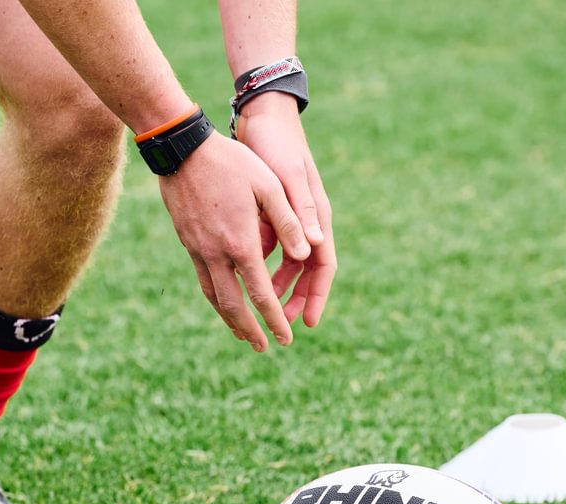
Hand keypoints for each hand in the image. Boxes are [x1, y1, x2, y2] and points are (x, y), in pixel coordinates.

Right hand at [158, 132, 310, 351]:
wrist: (182, 149)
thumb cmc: (232, 162)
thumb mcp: (268, 185)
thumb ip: (289, 221)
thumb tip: (308, 253)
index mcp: (242, 243)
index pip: (261, 294)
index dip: (274, 319)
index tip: (286, 338)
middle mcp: (218, 254)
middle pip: (234, 306)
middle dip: (250, 330)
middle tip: (263, 347)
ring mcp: (199, 250)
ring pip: (214, 297)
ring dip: (229, 320)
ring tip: (242, 335)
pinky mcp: (188, 243)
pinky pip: (203, 280)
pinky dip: (215, 298)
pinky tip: (222, 303)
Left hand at [234, 92, 336, 328]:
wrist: (262, 116)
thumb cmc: (276, 144)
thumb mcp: (287, 179)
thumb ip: (300, 213)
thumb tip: (312, 249)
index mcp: (316, 217)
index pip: (323, 266)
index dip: (316, 296)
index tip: (307, 323)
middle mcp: (307, 221)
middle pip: (305, 272)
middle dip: (294, 300)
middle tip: (281, 326)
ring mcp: (290, 217)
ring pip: (286, 262)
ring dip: (275, 285)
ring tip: (260, 308)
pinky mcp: (272, 211)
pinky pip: (268, 247)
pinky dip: (258, 263)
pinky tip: (242, 277)